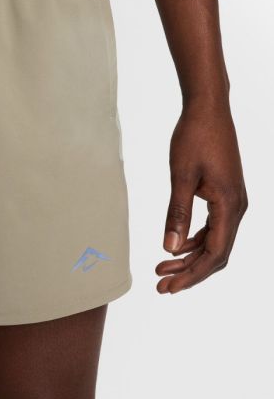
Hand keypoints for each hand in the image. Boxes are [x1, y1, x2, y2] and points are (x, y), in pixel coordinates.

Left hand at [155, 104, 246, 293]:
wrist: (207, 109)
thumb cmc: (194, 137)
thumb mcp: (181, 176)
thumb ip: (176, 213)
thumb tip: (169, 248)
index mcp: (229, 205)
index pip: (213, 253)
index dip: (192, 275)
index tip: (168, 288)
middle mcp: (237, 207)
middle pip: (216, 253)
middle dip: (189, 273)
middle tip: (161, 287)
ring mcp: (233, 201)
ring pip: (214, 241)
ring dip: (190, 258)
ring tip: (162, 270)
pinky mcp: (224, 194)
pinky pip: (212, 227)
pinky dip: (194, 240)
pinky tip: (176, 246)